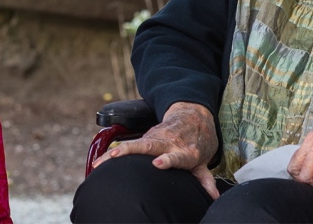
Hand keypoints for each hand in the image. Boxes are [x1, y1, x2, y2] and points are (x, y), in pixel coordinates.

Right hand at [93, 102, 220, 199]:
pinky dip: (115, 152)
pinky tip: (99, 162)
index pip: (175, 156)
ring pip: (135, 143)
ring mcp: (156, 137)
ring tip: (100, 162)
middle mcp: (168, 142)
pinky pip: (130, 144)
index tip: (157, 163)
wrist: (194, 115)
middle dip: (131, 150)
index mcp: (184, 152)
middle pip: (148, 145)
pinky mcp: (147, 135)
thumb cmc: (198, 141)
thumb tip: (212, 198)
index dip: (167, 160)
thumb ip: (204, 179)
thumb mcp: (204, 161)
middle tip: (116, 155)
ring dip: (116, 152)